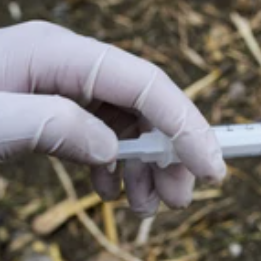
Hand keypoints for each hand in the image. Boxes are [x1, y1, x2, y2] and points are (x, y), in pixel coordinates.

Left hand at [0, 21, 226, 216]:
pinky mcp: (49, 106)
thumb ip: (51, 125)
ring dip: (146, 166)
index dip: (185, 125)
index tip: (212, 169)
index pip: (145, 84)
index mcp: (57, 53)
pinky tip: (110, 191)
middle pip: (144, 104)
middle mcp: (66, 63)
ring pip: (126, 123)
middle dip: (170, 153)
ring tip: (146, 207)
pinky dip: (115, 166)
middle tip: (179, 200)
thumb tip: (111, 148)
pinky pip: (99, 133)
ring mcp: (58, 84)